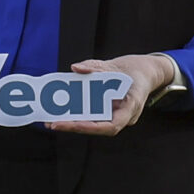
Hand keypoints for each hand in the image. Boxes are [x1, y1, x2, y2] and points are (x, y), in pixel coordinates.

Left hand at [48, 53, 177, 136]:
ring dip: (70, 122)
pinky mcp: (107, 111)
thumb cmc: (135, 70)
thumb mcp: (117, 66)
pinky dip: (75, 113)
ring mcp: (115, 115)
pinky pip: (91, 115)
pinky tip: (58, 110)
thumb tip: (76, 67)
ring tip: (49, 120)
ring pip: (91, 123)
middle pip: (96, 127)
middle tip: (52, 123)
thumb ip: (97, 67)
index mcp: (130, 108)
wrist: (144, 71)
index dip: (90, 127)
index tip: (72, 124)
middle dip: (73, 126)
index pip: (111, 126)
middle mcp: (122, 117)